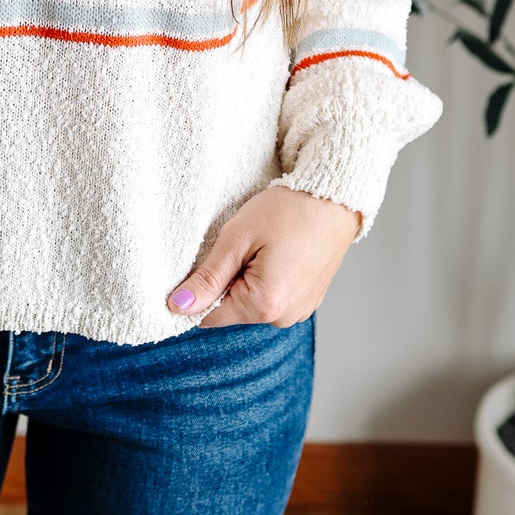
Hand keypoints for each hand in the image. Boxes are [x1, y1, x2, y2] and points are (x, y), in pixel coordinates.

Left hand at [165, 184, 360, 328]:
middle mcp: (285, 317)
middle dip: (225, 281)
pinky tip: (276, 252)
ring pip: (252, 303)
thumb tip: (178, 305)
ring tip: (262, 246)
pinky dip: (266, 278)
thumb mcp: (238, 237)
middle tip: (240, 245)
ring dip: (246, 279)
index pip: (209, 318)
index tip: (203, 263)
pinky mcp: (308, 300)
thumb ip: (207, 277)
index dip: (197, 292)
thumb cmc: (288, 210)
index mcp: (265, 305)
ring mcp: (300, 311)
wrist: (336, 197)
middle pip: (231, 310)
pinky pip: (272, 297)